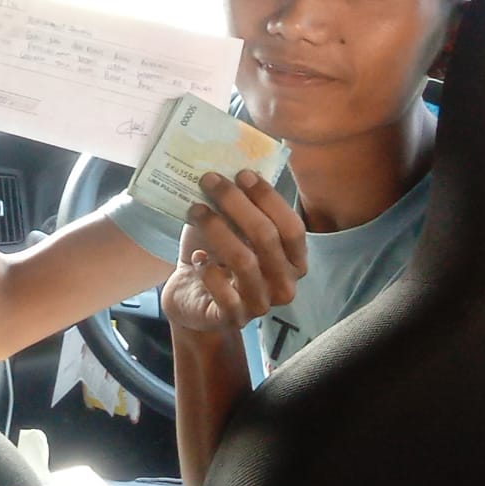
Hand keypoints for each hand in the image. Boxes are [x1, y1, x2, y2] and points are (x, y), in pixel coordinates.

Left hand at [161, 170, 306, 333]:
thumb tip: (234, 165)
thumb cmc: (216, 253)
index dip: (269, 199)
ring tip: (195, 209)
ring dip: (217, 230)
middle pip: (266, 238)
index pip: (292, 227)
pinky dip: (208, 270)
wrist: (191, 294)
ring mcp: (261, 304)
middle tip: (209, 180)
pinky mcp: (233, 319)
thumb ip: (239, 204)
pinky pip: (225, 294)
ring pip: (244, 261)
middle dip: (236, 204)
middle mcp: (284, 284)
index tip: (242, 173)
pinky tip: (197, 258)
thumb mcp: (231, 226)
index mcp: (293, 260)